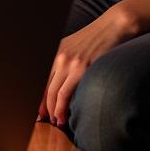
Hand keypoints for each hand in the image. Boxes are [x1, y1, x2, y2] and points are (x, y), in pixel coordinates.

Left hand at [39, 4, 139, 125]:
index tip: (36, 110)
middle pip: (43, 87)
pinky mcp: (81, 69)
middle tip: (42, 120)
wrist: (112, 28)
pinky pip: (65, 93)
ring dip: (52, 110)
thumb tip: (59, 82)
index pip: (41, 79)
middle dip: (41, 106)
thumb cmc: (96, 40)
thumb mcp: (74, 47)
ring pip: (52, 92)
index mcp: (55, 52)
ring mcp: (69, 63)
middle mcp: (58, 57)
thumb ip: (65, 62)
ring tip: (55, 122)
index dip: (37, 96)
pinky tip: (62, 117)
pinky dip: (61, 107)